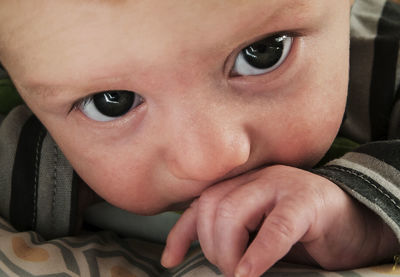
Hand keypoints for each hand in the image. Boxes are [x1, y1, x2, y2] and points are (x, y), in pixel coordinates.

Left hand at [161, 165, 397, 276]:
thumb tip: (201, 258)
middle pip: (213, 206)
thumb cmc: (303, 229)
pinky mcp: (307, 202)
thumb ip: (234, 233)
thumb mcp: (259, 230)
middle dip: (211, 246)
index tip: (170, 260)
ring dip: (230, 252)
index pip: (201, 202)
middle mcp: (258, 178)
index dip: (181, 232)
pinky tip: (250, 272)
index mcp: (243, 183)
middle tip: (228, 269)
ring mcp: (282, 185)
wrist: (353, 220)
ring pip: (235, 213)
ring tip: (241, 272)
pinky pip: (276, 227)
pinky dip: (259, 253)